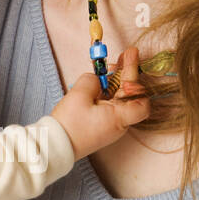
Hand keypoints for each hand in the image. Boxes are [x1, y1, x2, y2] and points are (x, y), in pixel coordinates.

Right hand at [51, 46, 148, 160]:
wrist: (55, 146)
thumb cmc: (69, 124)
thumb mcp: (79, 95)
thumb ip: (92, 80)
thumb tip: (97, 80)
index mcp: (119, 117)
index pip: (142, 104)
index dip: (139, 85)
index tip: (132, 66)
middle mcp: (118, 123)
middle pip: (130, 95)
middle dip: (127, 73)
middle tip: (126, 53)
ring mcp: (110, 125)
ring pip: (119, 99)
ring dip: (116, 80)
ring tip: (110, 64)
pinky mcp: (100, 126)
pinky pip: (109, 105)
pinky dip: (108, 91)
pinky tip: (100, 80)